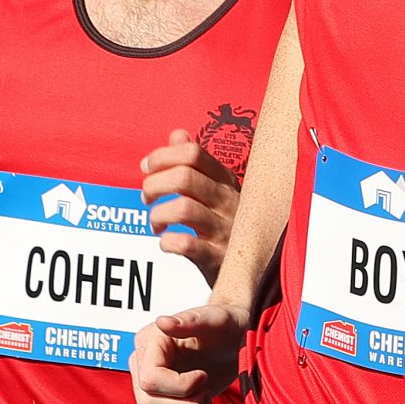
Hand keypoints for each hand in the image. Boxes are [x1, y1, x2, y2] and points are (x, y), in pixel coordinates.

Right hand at [132, 301, 248, 403]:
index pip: (150, 381)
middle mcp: (142, 368)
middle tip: (207, 391)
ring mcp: (150, 392)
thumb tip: (163, 322)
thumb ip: (192, 320)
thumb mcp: (216, 319)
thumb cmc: (226, 326)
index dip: (180, 386)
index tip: (203, 376)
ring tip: (208, 401)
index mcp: (149, 344)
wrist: (234, 340)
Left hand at [142, 129, 238, 282]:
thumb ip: (196, 162)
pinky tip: (166, 242)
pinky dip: (168, 241)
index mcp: (227, 181)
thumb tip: (178, 134)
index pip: (193, 154)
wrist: (257, 269)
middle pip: (184, 178)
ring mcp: (226, 230)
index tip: (146, 167)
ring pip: (183, 209)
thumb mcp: (218, 190)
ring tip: (156, 222)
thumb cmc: (229, 225)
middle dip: (154, 185)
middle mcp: (229, 202)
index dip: (163, 156)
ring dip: (158, 214)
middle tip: (147, 197)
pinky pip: (187, 245)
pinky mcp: (219, 259)